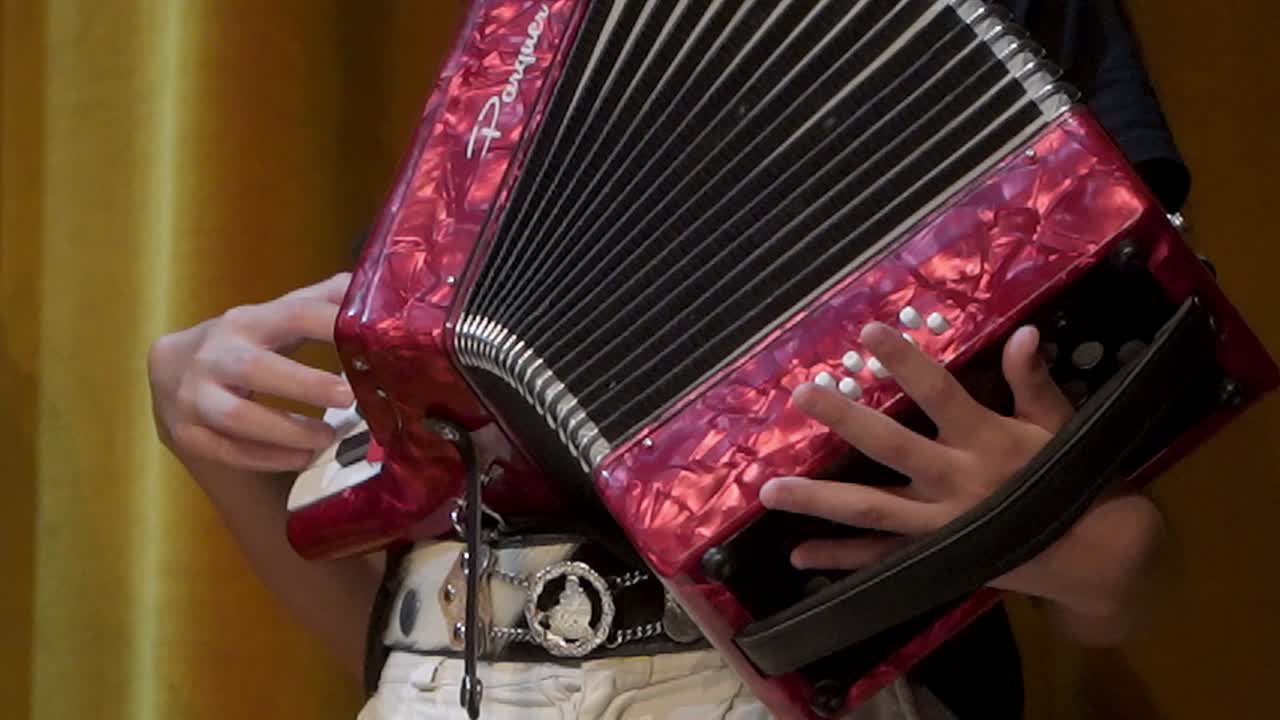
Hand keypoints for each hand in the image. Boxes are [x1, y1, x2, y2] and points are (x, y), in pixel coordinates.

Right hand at [147, 273, 355, 472]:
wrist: (171, 370)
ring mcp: (196, 395)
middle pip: (255, 368)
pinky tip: (302, 458)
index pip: (292, 314)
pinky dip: (268, 458)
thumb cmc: (242, 342)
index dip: (329, 323)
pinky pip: (228, 451)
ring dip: (287, 431)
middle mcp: (216, 355)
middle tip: (348, 397)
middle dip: (304, 384)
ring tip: (328, 438)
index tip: (369, 339)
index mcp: (247, 321)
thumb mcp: (274, 316)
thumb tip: (372, 288)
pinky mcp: (188, 433)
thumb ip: (320, 302)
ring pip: (237, 416)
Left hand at [759, 322, 1164, 638]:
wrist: (1093, 558)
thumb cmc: (1074, 481)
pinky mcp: (934, 557)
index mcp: (987, 442)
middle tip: (803, 394)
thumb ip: (1033, 383)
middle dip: (846, 420)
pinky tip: (798, 553)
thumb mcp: (1061, 427)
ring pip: (872, 509)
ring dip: (819, 499)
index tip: (869, 332)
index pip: (941, 393)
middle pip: (892, 448)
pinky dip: (840, 558)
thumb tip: (1024, 333)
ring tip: (770, 490)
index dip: (906, 363)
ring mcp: (940, 525)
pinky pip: (880, 558)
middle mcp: (957, 483)